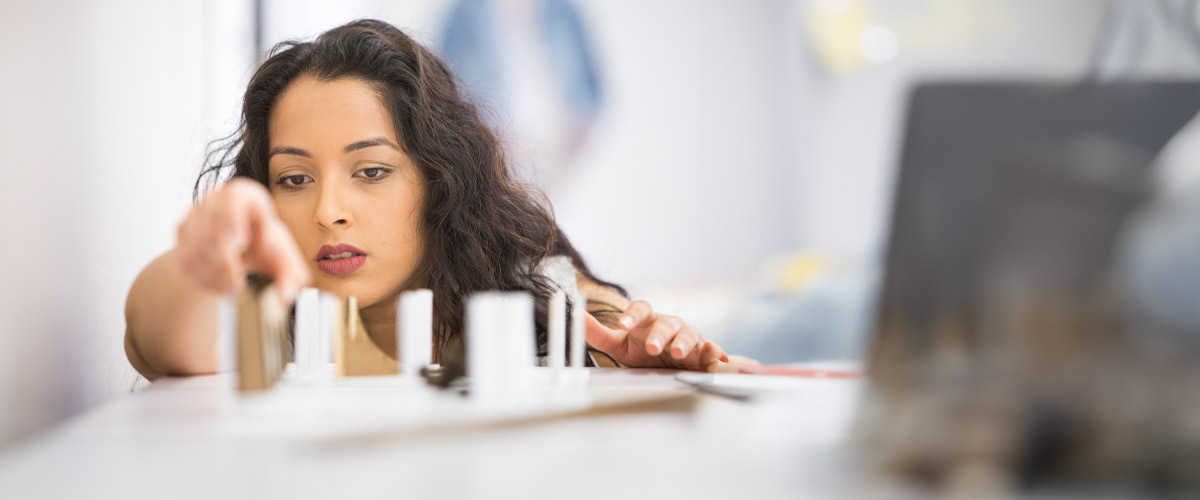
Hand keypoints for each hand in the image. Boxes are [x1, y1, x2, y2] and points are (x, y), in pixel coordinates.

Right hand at [175, 178, 309, 302]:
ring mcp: (196, 213)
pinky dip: (202, 277)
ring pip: (196, 246)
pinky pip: (186, 257)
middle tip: (237, 285)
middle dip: (224, 261)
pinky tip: (218, 286)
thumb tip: (286, 296)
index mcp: (246, 196)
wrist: (237, 249)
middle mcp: (217, 199)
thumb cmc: (263, 247)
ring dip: (214, 274)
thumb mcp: (282, 259)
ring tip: (232, 289)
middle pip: (213, 228)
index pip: (235, 199)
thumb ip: (291, 276)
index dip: (234, 217)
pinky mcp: (181, 231)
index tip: (241, 241)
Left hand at [583, 300, 731, 371]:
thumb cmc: (643, 352)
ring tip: (677, 354)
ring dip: (683, 344)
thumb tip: (575, 316)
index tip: (623, 323)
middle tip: (652, 347)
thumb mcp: (619, 346)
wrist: (669, 365)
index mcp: (647, 321)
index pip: (641, 309)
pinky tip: (715, 356)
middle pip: (664, 325)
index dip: (633, 314)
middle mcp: (668, 325)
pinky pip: (709, 349)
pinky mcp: (703, 352)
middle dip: (659, 336)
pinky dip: (713, 352)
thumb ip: (597, 333)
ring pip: (687, 336)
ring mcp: (687, 337)